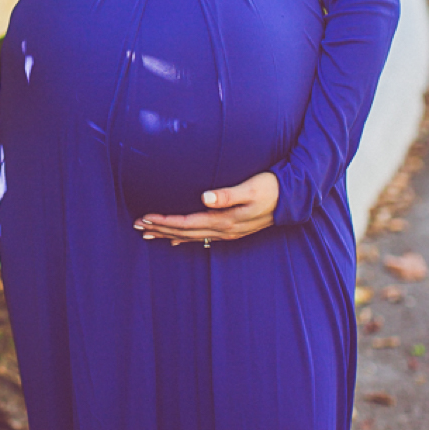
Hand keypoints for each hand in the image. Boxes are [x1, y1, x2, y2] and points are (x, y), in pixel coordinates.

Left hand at [132, 171, 280, 245]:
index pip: (187, 223)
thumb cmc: (270, 188)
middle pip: (185, 233)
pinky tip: (175, 241)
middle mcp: (224, 230)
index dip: (165, 221)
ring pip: (191, 237)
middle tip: (136, 226)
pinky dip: (186, 239)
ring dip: (168, 235)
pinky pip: (203, 238)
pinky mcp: (231, 230)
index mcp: (225, 220)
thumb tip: (205, 196)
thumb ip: (227, 194)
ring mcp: (228, 233)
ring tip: (147, 233)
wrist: (292, 199)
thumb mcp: (250, 188)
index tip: (145, 217)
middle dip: (160, 229)